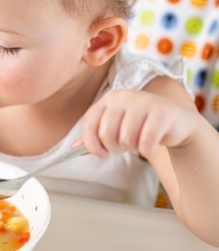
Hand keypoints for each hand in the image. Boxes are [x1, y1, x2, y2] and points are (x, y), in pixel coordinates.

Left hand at [79, 89, 197, 159]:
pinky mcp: (161, 113)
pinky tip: (152, 145)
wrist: (177, 123)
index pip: (90, 122)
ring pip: (126, 138)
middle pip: (106, 132)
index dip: (91, 143)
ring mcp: (144, 102)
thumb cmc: (142, 126)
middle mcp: (125, 96)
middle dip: (114, 147)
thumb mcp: (117, 128)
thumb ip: (95, 137)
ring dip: (132, 148)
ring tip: (139, 142)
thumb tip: (73, 149)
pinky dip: (147, 150)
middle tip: (124, 147)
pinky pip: (146, 143)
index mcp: (109, 98)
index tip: (100, 153)